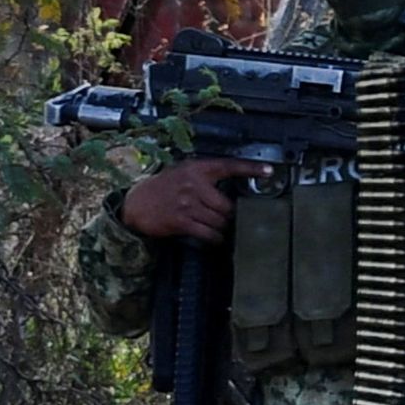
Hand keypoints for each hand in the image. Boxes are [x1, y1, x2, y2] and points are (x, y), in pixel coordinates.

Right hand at [117, 156, 268, 243]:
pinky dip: (215, 238)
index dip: (250, 168)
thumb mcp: (182, 173)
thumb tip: (235, 185)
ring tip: (218, 226)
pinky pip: (209, 234)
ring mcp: (187, 204)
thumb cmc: (163, 188)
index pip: (228, 166)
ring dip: (223, 227)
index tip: (269, 171)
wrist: (135, 204)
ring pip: (221, 221)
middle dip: (231, 214)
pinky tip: (213, 237)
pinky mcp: (181, 221)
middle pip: (229, 205)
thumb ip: (205, 176)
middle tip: (228, 217)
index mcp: (196, 169)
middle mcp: (193, 185)